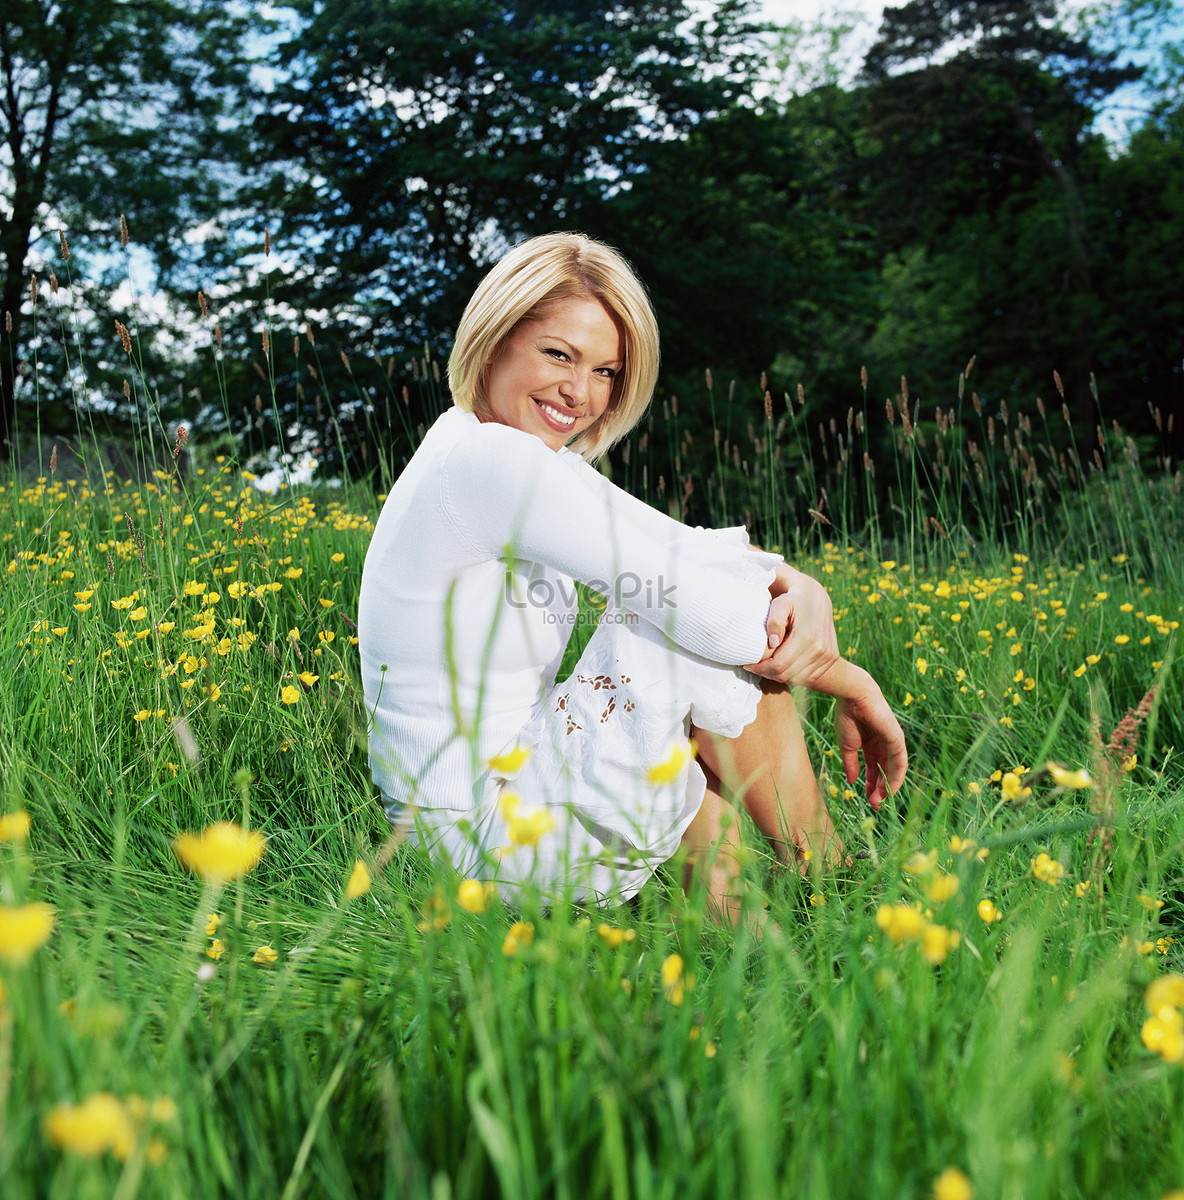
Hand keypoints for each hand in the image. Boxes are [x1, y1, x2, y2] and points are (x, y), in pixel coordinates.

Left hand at [745, 566, 839, 687]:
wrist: (816, 597)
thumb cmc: (792, 600)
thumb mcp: (780, 603)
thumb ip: (774, 621)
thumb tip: (773, 643)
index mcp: (807, 637)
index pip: (779, 666)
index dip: (760, 668)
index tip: (748, 663)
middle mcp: (820, 649)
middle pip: (786, 675)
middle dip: (767, 673)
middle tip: (755, 665)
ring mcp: (828, 656)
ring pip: (796, 679)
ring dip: (779, 675)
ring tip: (768, 663)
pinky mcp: (831, 658)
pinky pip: (808, 677)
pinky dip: (793, 674)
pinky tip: (783, 663)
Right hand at [834, 680, 907, 810]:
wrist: (853, 697)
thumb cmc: (847, 717)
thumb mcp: (847, 746)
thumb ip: (851, 764)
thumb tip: (852, 782)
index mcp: (870, 744)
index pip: (873, 769)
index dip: (870, 785)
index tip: (866, 799)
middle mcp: (883, 744)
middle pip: (884, 771)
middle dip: (880, 789)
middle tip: (875, 805)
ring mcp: (892, 742)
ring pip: (894, 770)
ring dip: (888, 786)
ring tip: (880, 801)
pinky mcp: (898, 739)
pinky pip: (900, 762)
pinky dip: (896, 776)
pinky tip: (889, 788)